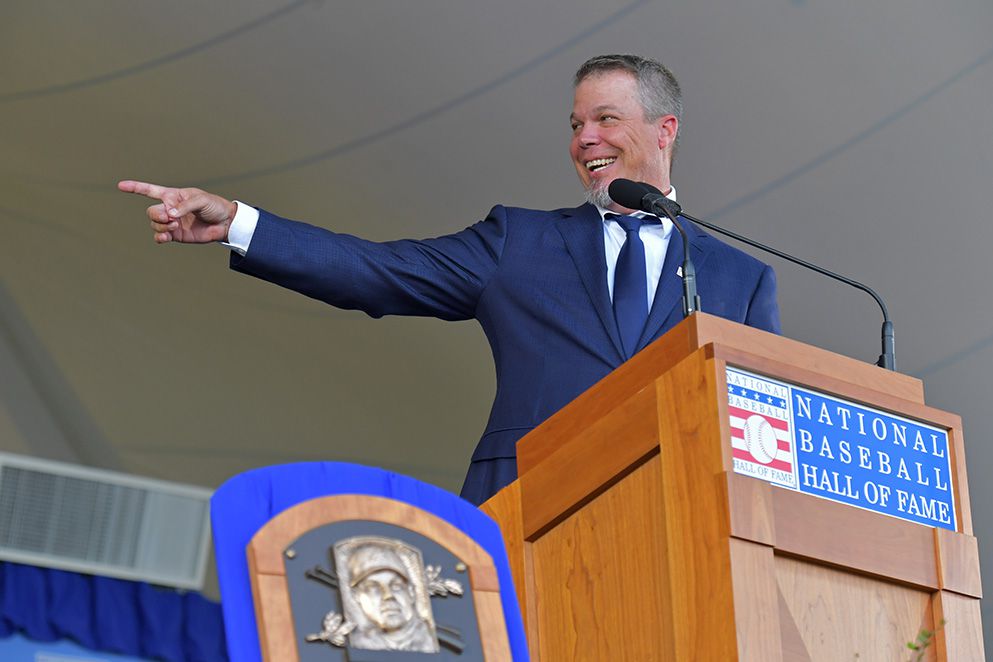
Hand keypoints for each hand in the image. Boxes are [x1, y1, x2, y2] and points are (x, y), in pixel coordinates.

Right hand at [118, 180, 237, 243]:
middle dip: (158, 215)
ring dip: (162, 226)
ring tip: (176, 225)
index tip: (120, 185)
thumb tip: (170, 215)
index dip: (135, 188)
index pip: (150, 190)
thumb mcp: (201, 200)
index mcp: (173, 196)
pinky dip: (160, 237)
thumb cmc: (213, 206)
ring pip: (154, 224)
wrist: (224, 223)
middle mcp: (169, 209)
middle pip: (151, 212)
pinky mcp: (175, 235)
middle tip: (172, 218)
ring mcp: (171, 223)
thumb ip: (184, 205)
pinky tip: (166, 236)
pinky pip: (160, 237)